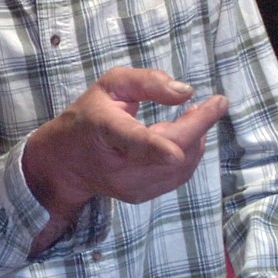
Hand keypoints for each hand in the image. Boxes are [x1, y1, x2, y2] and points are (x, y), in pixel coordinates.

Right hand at [22, 68, 226, 233]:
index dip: (154, 148)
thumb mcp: (110, 85)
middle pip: (170, 152)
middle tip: (212, 104)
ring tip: (192, 119)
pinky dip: (188, 154)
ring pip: (181, 166)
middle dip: (199, 126)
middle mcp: (117, 165)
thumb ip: (147, 81)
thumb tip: (186, 93)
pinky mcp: (140, 196)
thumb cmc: (90, 116)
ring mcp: (129, 186)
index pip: (131, 141)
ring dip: (196, 140)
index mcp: (105, 130)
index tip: (175, 152)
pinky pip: (179, 176)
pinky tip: (181, 139)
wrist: (65, 162)